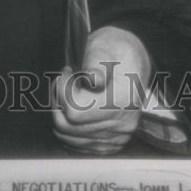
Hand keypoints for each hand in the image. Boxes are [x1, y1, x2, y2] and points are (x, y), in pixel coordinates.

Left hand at [52, 26, 151, 153]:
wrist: (133, 61)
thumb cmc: (115, 49)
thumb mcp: (104, 45)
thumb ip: (96, 61)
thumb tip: (94, 80)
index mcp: (123, 99)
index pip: (74, 110)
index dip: (62, 90)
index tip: (67, 72)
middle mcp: (123, 123)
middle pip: (68, 126)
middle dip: (58, 101)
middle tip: (63, 81)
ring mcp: (118, 136)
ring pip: (69, 137)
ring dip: (60, 114)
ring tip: (67, 92)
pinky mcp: (112, 143)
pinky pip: (78, 145)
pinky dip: (68, 128)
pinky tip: (72, 107)